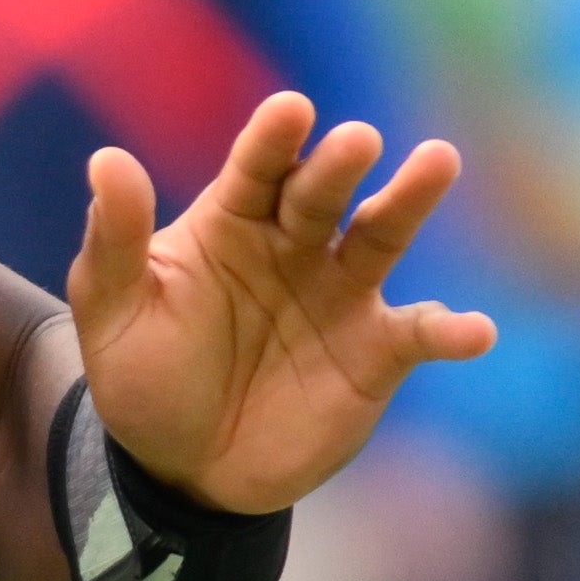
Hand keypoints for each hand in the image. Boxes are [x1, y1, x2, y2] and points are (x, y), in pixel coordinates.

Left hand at [65, 91, 490, 515]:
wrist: (185, 471)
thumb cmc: (146, 377)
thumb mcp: (114, 313)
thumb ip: (115, 240)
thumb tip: (105, 159)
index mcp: (231, 219)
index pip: (256, 167)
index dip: (273, 138)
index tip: (290, 110)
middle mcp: (295, 242)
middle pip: (323, 192)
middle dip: (339, 164)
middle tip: (357, 140)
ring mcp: (341, 293)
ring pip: (382, 236)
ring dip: (410, 199)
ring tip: (438, 160)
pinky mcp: (376, 352)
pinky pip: (419, 334)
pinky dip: (450, 330)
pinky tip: (474, 331)